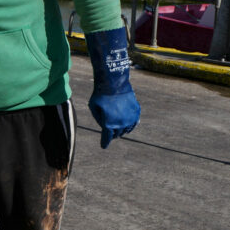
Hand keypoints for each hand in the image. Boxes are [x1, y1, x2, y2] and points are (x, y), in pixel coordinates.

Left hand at [85, 27, 139, 147]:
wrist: (114, 82)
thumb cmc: (100, 94)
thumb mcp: (93, 108)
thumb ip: (99, 119)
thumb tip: (105, 126)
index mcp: (108, 124)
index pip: (107, 138)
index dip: (105, 142)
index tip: (104, 146)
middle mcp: (120, 124)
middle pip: (116, 134)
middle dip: (112, 135)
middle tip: (110, 134)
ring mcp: (130, 118)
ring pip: (126, 130)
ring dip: (121, 131)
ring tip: (117, 130)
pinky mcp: (136, 112)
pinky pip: (133, 123)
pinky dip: (129, 125)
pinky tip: (127, 126)